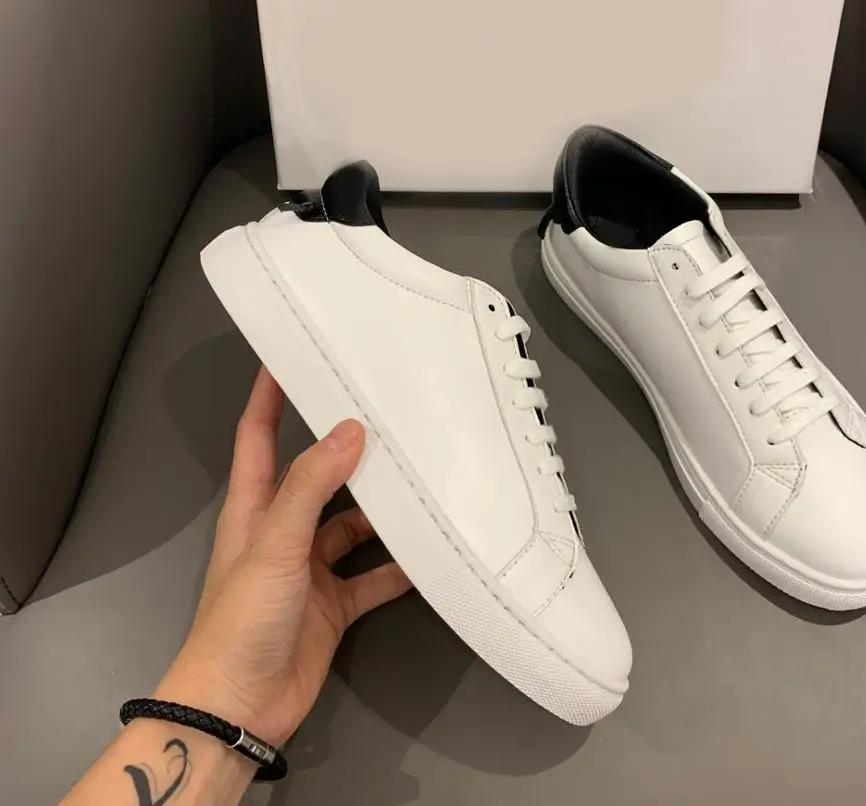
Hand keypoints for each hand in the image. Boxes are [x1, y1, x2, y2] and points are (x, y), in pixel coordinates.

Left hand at [156, 367, 411, 745]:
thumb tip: (349, 431)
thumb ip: (310, 487)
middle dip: (346, 448)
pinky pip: (373, 578)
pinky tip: (429, 555)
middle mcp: (283, 531)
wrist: (238, 708)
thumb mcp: (273, 545)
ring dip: (381, 510)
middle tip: (387, 415)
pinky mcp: (334, 605)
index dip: (270, 395)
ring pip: (351, 525)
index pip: (258, 436)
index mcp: (254, 508)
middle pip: (316, 476)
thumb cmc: (240, 621)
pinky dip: (399, 568)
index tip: (292, 355)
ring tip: (420, 480)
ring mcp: (309, 570)